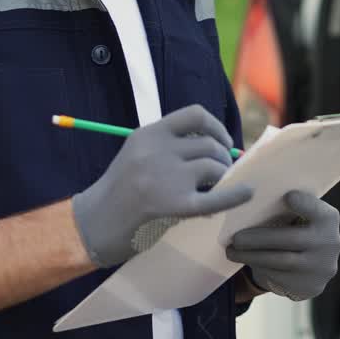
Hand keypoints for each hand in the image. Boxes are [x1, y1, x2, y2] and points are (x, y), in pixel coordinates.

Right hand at [72, 105, 252, 267]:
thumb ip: (168, 147)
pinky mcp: (174, 205)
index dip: (216, 126)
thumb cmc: (118, 191)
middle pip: (208, 144)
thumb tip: (218, 147)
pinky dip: (235, 194)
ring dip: (223, 176)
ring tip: (218, 187)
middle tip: (221, 173)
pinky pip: (215, 197)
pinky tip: (247, 193)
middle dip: (222, 157)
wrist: (93, 223)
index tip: (223, 141)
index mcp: (148, 134)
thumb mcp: (137, 155)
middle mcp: (158, 150)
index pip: (194, 115)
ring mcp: (166, 177)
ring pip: (214, 166)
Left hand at [226, 190, 339, 300]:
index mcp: (328, 219)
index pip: (318, 211)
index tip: (287, 196)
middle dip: (259, 238)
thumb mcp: (301, 217)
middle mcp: (329, 243)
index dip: (305, 204)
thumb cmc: (298, 229)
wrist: (313, 267)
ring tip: (232, 250)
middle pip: (291, 239)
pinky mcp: (309, 286)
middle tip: (235, 237)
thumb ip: (285, 208)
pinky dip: (258, 266)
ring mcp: (320, 267)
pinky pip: (279, 276)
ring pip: (281, 261)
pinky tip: (244, 259)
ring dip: (252, 255)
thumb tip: (249, 199)